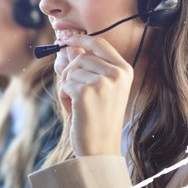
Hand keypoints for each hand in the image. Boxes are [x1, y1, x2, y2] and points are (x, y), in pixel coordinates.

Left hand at [58, 33, 132, 157]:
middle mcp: (116, 74)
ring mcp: (103, 82)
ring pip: (70, 71)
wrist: (100, 148)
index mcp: (124, 71)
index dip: (80, 39)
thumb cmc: (98, 118)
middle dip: (69, 73)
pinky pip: (64, 85)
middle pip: (80, 57)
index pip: (99, 44)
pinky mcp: (86, 92)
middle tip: (73, 91)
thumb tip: (68, 45)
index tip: (66, 39)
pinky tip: (74, 110)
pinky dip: (64, 97)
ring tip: (77, 104)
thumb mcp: (99, 89)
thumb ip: (86, 67)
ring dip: (66, 87)